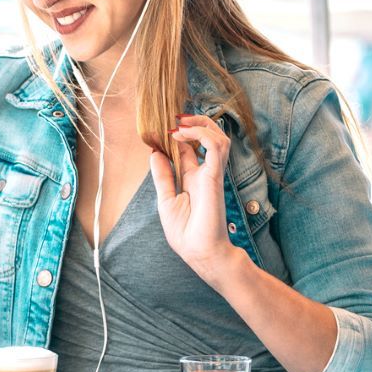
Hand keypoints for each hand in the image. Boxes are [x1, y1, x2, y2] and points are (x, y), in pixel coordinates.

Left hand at [149, 114, 244, 287]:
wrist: (200, 252)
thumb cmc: (185, 232)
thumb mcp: (166, 199)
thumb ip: (162, 175)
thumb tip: (154, 153)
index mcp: (191, 177)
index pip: (189, 147)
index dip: (178, 134)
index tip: (162, 127)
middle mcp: (203, 172)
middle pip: (207, 136)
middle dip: (194, 122)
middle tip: (175, 119)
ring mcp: (212, 172)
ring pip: (218, 136)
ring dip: (199, 124)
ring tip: (179, 124)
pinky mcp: (216, 176)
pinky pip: (217, 147)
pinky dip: (201, 135)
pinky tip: (181, 135)